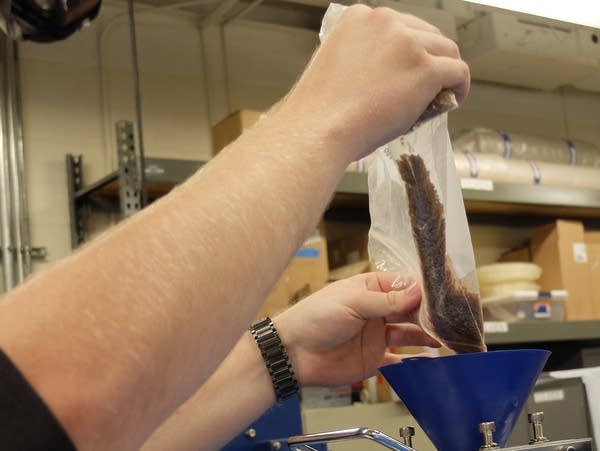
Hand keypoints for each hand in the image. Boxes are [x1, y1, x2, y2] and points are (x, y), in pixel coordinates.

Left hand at [273, 272, 439, 387]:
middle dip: (430, 314)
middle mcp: (376, 311)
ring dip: (428, 335)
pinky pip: (400, 359)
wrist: (294, 353)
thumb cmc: (315, 318)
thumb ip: (386, 301)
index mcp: (370, 289)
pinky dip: (415, 360)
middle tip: (453, 320)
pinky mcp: (374, 359)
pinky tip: (430, 359)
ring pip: (410, 334)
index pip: (404, 286)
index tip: (445, 296)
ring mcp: (377, 335)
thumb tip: (418, 292)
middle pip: (411, 309)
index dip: (423, 290)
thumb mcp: (352, 302)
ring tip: (448, 339)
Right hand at [277, 4, 469, 161]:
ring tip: (444, 94)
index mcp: (359, 17)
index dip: (409, 50)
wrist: (319, 130)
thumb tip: (390, 73)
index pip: (399, 26)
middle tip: (429, 84)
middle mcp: (385, 21)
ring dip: (447, 72)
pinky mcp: (424, 69)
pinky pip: (458, 72)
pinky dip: (460, 86)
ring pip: (446, 51)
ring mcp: (407, 43)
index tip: (409, 69)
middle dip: (430, 58)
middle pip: (426, 34)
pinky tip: (455, 100)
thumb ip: (362, 56)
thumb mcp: (335, 65)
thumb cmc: (320, 111)